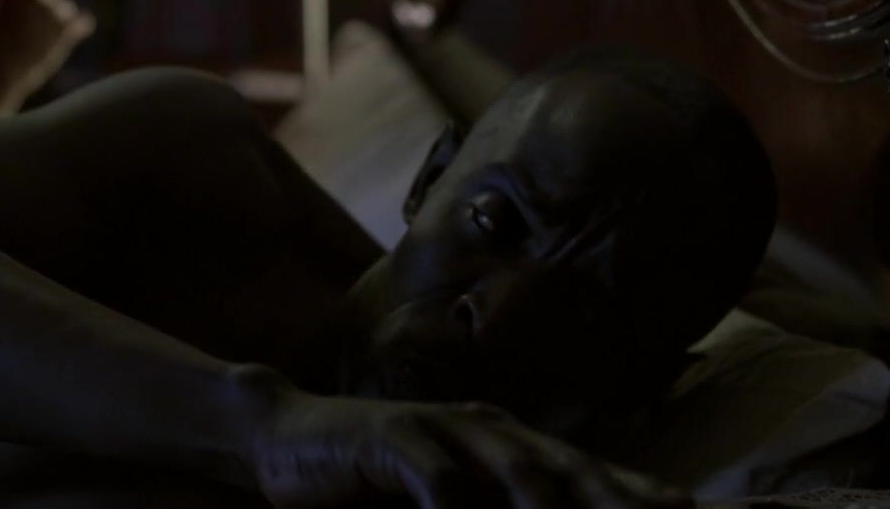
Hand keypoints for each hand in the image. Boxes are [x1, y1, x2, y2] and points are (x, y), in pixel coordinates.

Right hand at [248, 394, 687, 508]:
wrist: (289, 437)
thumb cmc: (379, 481)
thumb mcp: (448, 499)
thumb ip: (494, 508)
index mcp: (509, 445)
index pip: (590, 473)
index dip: (642, 495)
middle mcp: (487, 430)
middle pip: (570, 471)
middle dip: (620, 503)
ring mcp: (442, 428)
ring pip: (517, 474)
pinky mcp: (392, 438)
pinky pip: (437, 479)